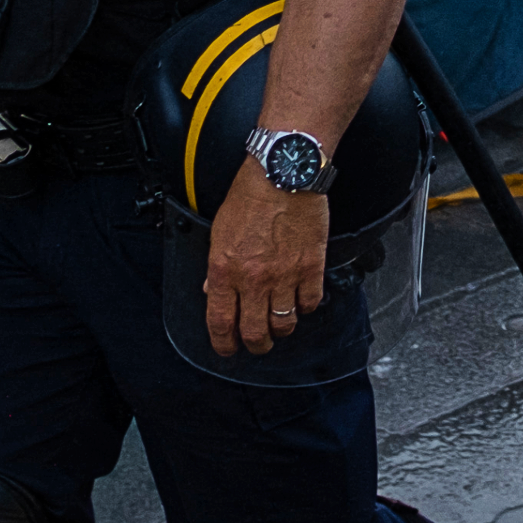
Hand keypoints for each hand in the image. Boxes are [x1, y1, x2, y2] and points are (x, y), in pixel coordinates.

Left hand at [202, 166, 331, 356]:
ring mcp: (284, 275)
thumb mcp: (219, 231)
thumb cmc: (250, 195)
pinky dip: (305, 307)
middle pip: (254, 332)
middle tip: (258, 343)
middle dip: (255, 345)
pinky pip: (310, 303)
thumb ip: (216, 266)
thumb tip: (211, 290)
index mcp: (224, 270)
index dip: (223, 344)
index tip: (227, 349)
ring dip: (281, 329)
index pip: (220, 322)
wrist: (282, 173)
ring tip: (280, 323)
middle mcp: (253, 279)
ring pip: (284, 324)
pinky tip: (301, 299)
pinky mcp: (311, 266)